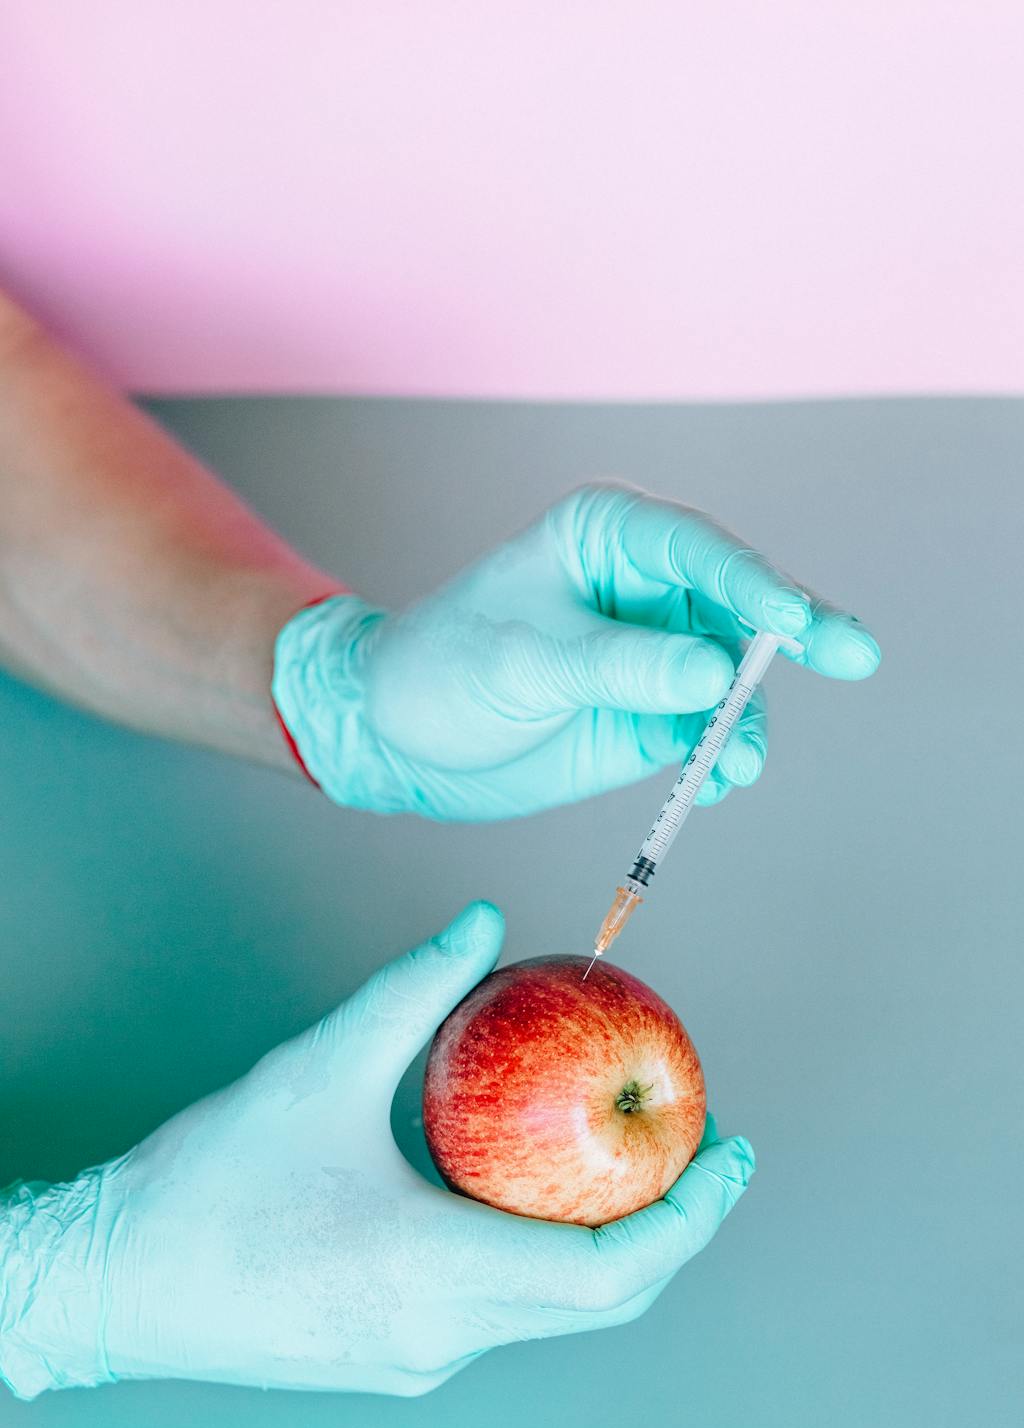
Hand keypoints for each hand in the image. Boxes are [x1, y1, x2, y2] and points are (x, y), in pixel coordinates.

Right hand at [0, 903, 753, 1398]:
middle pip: (601, 1301)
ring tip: (635, 1156)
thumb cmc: (208, 1181)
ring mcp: (415, 1359)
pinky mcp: (390, 1354)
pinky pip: (502, 1310)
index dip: (691, 1213)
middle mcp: (440, 1337)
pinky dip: (545, 1252)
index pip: (611, 1270)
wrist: (109, 1281)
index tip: (733, 1149)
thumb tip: (487, 922)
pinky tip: (537, 1188)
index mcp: (435, 1276)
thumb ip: (414, 990)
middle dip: (672, 1226)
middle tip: (706, 1145)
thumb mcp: (317, 1067)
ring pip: (553, 1311)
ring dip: (610, 1240)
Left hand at [272, 481, 879, 818]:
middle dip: (794, 634)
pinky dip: (722, 753)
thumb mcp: (526, 662)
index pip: (702, 552)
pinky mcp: (651, 712)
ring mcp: (655, 652)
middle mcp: (647, 588)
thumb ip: (622, 667)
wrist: (398, 737)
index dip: (756, 584)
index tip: (797, 622)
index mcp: (610, 536)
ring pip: (735, 677)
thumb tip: (717, 675)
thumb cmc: (443, 668)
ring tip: (738, 762)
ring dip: (748, 718)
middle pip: (741, 607)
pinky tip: (723, 776)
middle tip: (853, 654)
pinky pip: (709, 729)